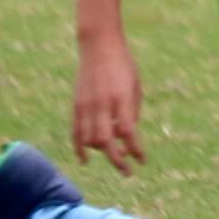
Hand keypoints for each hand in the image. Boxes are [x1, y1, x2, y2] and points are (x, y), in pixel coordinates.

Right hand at [72, 35, 144, 175]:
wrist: (99, 47)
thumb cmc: (124, 66)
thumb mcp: (135, 87)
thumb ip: (132, 112)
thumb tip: (126, 137)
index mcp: (121, 99)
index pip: (128, 132)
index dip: (135, 150)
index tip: (142, 161)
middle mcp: (102, 104)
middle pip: (105, 141)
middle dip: (117, 160)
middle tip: (128, 172)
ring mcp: (86, 106)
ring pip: (89, 140)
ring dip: (101, 152)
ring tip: (113, 155)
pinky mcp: (76, 105)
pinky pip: (75, 132)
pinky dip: (79, 148)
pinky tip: (85, 161)